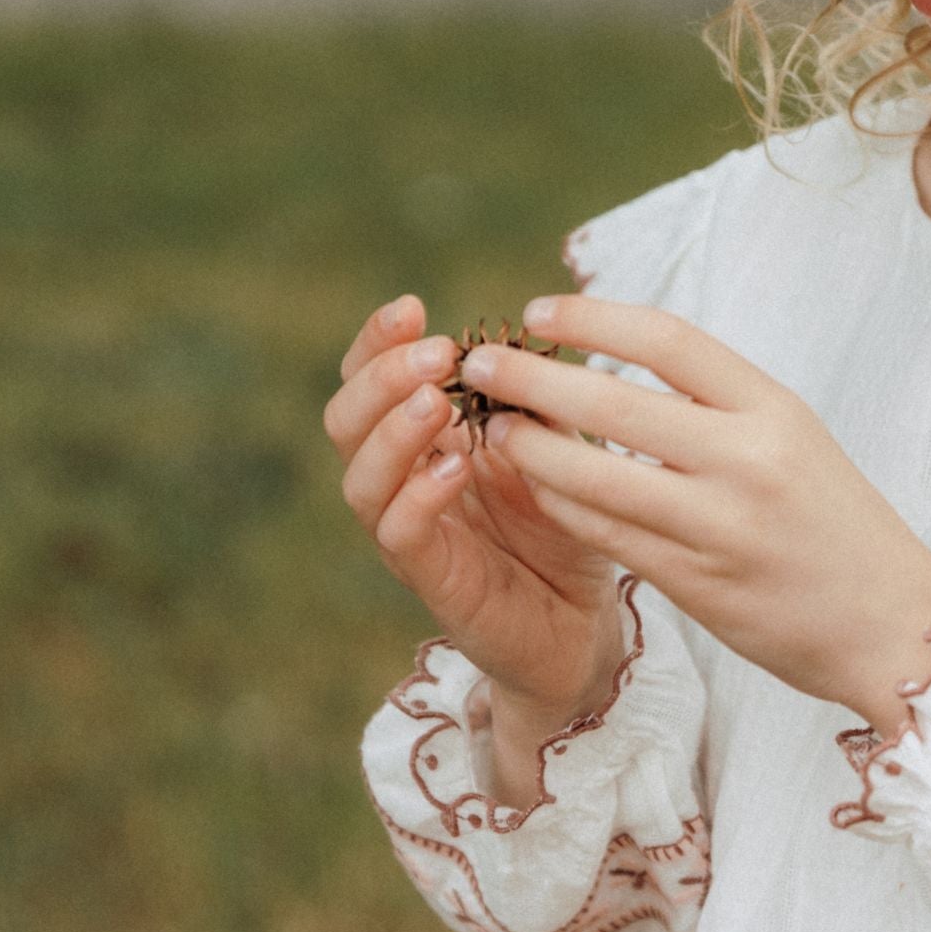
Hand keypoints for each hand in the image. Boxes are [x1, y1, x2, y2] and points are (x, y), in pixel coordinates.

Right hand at [324, 297, 630, 765]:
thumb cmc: (565, 529)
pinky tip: (453, 467)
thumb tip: (515, 337)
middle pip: (345, 420)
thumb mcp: (559, 447)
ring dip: (392, 432)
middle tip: (431, 354)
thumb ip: (533, 400)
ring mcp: (409, 532)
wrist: (585, 625)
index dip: (378, 342)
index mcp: (423, 439)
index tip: (412, 306)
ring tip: (432, 401)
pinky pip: (400, 534)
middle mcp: (400, 481)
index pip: (371, 380)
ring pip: (361, 478)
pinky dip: (418, 496)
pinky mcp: (430, 579)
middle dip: (379, 377)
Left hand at [457, 295, 930, 733]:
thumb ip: (719, 406)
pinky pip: (608, 537)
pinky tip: (535, 489)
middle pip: (616, 404)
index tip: (540, 311)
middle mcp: (749, 461)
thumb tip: (622, 360)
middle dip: (534, 379)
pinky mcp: (699, 586)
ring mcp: (722, 527)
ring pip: (597, 477)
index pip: (670, 340)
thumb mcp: (795, 441)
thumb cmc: (837, 525)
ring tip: (495, 430)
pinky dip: (563, 507)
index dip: (594, 320)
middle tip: (480, 364)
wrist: (895, 626)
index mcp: (775, 410)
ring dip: (533, 449)